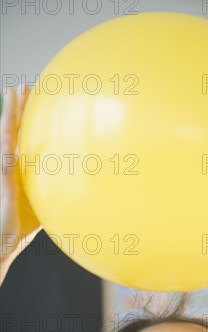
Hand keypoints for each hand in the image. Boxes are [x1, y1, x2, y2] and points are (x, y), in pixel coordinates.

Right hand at [0, 85, 41, 282]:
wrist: (3, 245)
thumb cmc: (21, 228)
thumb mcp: (42, 205)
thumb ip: (53, 192)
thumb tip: (77, 188)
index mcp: (20, 170)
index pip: (24, 139)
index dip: (28, 119)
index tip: (37, 100)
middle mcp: (10, 167)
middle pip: (15, 130)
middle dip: (19, 108)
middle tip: (26, 86)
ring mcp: (5, 172)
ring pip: (6, 136)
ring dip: (9, 113)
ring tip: (13, 91)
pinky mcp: (4, 181)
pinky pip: (6, 156)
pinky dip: (6, 137)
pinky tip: (8, 124)